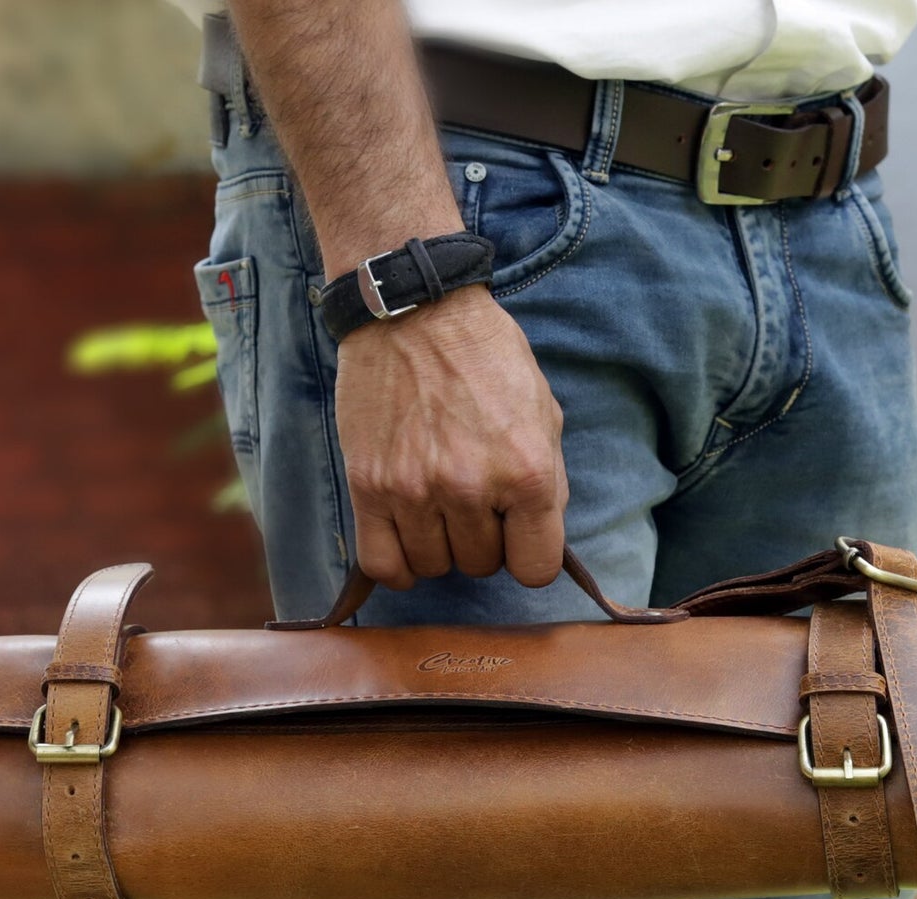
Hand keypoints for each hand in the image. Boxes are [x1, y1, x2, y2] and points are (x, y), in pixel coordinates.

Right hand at [333, 285, 568, 588]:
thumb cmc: (484, 358)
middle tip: (473, 499)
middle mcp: (470, 487)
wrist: (414, 311)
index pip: (535, 568)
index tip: (516, 534)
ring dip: (440, 545)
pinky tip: (407, 539)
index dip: (528, 554)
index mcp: (527, 471)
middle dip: (482, 540)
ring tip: (438, 505)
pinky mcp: (368, 486)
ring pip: (433, 566)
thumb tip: (540, 539)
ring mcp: (415, 490)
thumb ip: (548, 482)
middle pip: (481, 566)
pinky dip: (398, 564)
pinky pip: (382, 563)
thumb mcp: (543, 412)